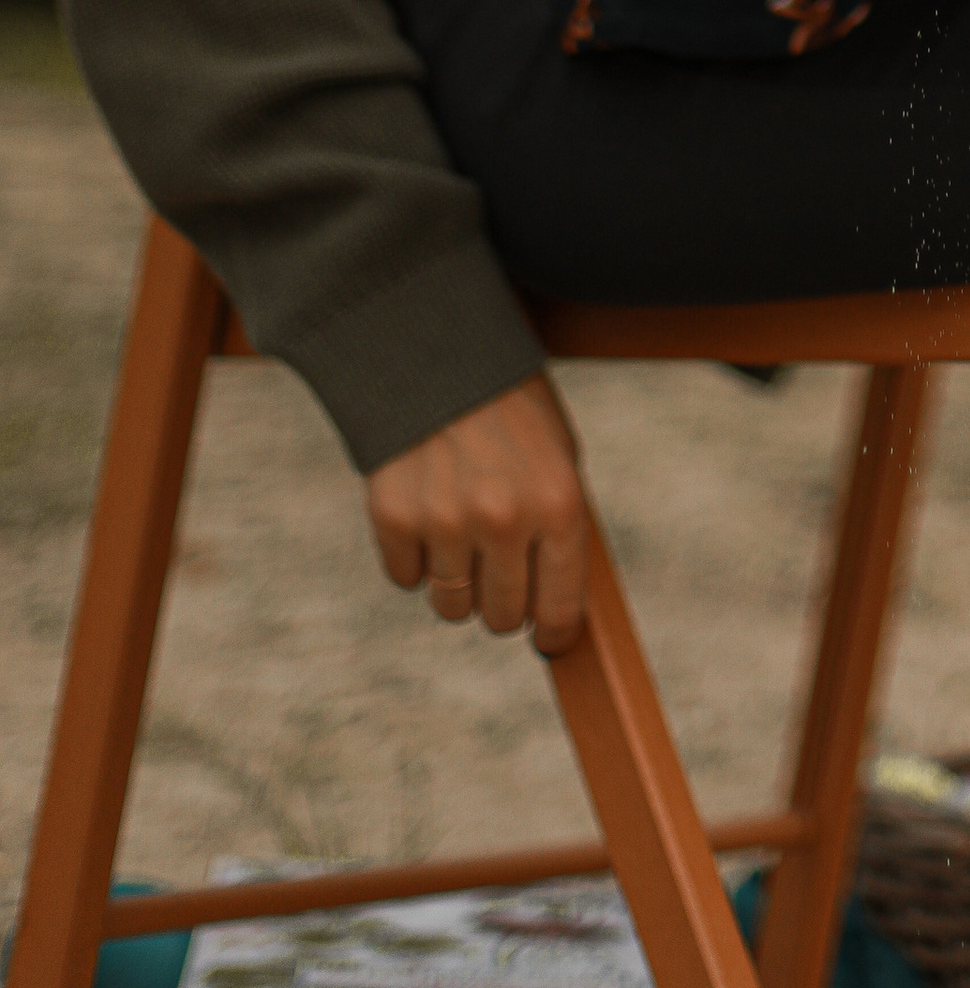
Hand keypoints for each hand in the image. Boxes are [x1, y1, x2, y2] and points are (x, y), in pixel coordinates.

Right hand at [365, 374, 589, 654]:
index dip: (554, 632)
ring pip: (451, 606)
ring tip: (461, 533)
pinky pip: (405, 579)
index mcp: (559, 502)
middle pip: (501, 617)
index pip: (559, 608)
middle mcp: (504, 519)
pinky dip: (413, 558)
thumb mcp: (557, 454)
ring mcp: (445, 522)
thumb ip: (558, 526)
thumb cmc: (512, 408)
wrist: (438, 348)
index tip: (548, 638)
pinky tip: (425, 512)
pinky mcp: (393, 518)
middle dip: (503, 603)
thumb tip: (554, 606)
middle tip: (499, 569)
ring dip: (456, 582)